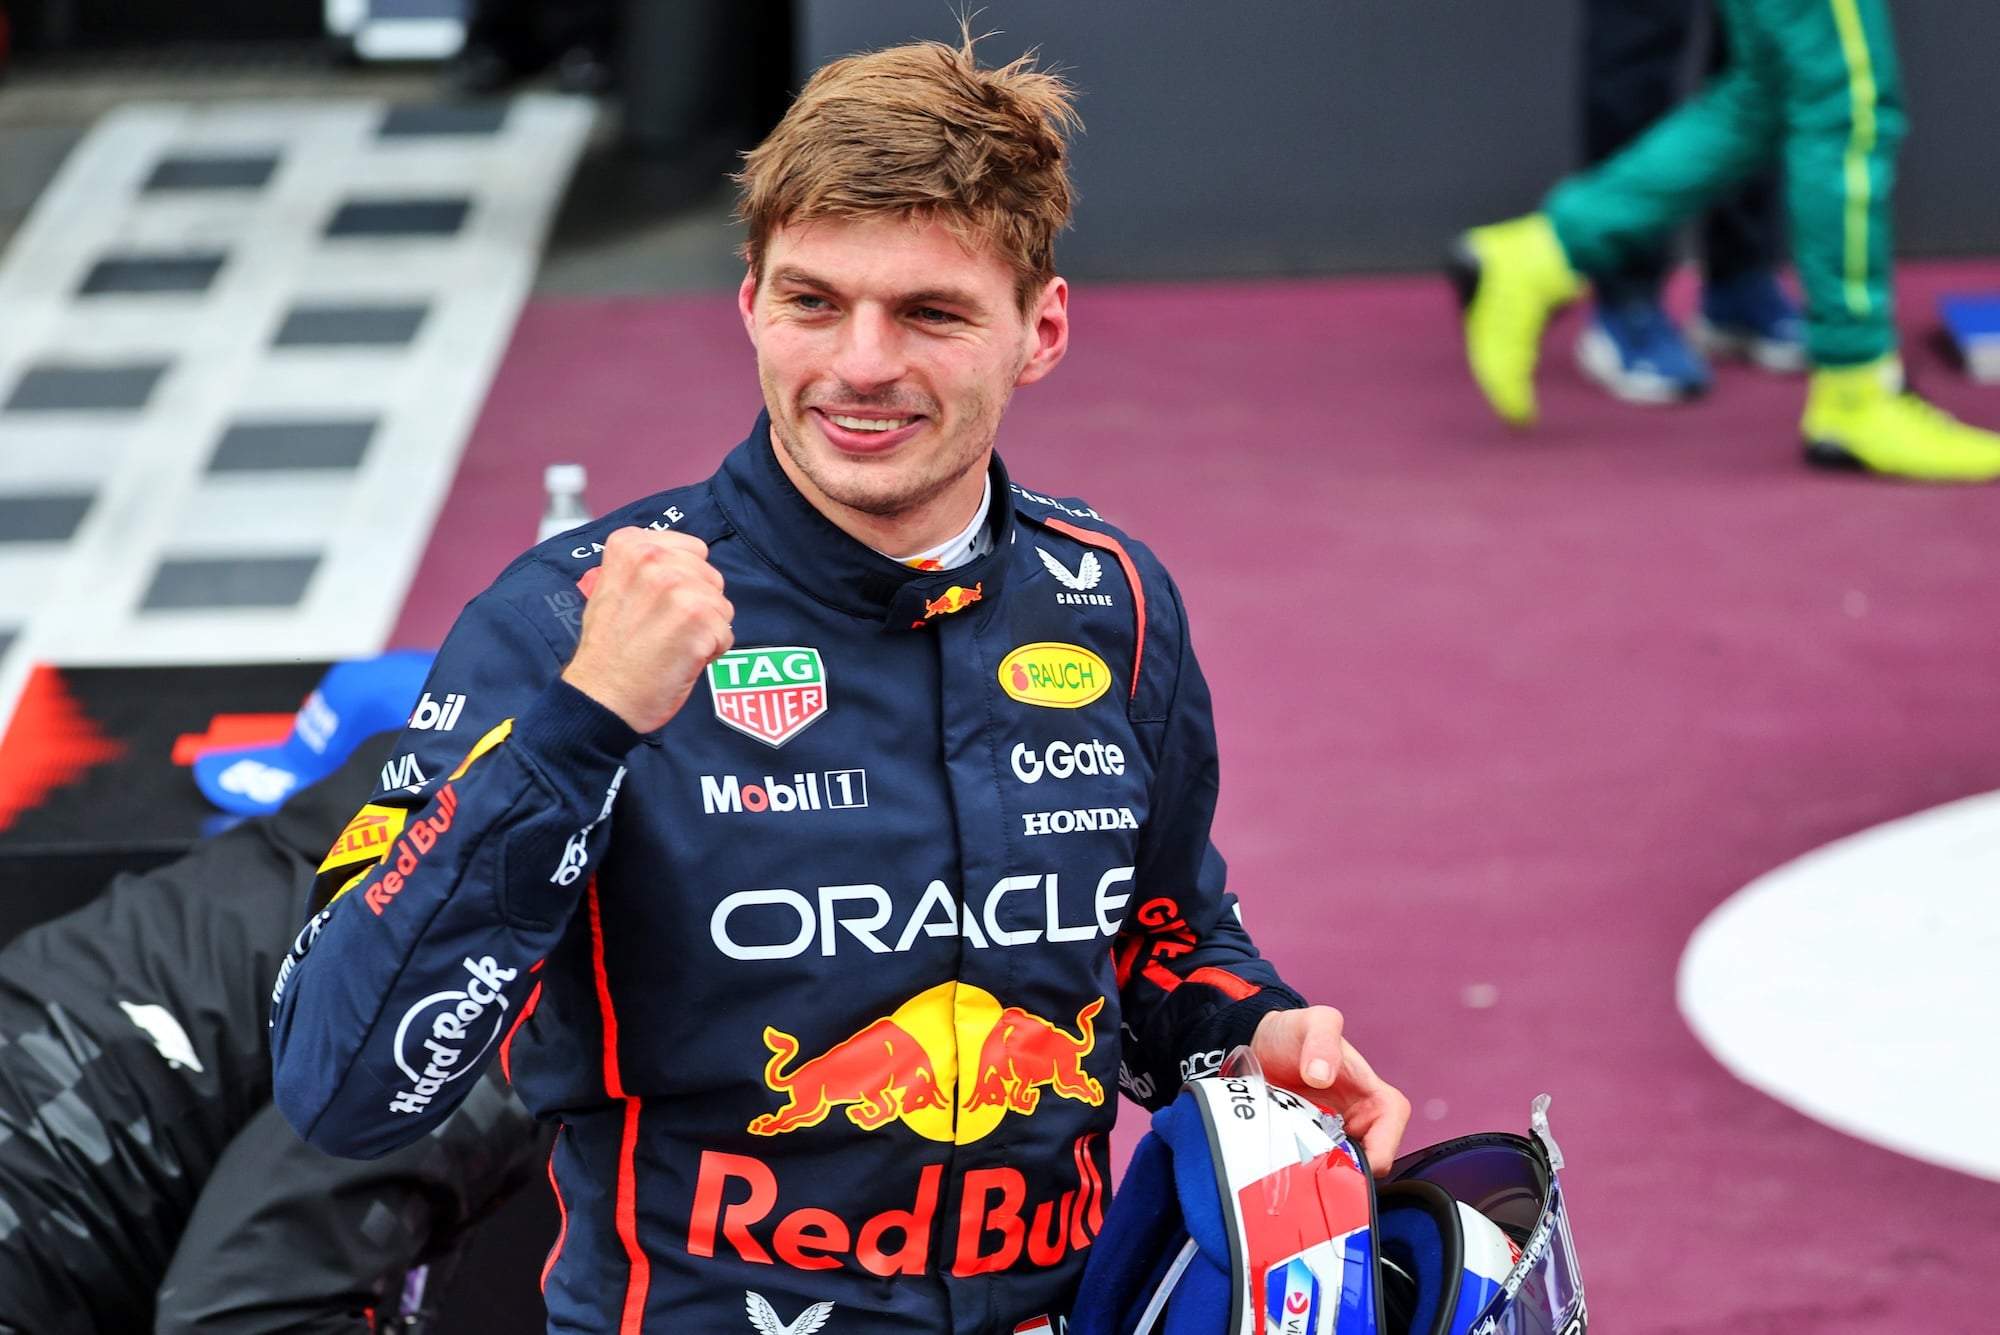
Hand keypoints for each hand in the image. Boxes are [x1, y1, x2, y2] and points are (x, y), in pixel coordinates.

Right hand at [561, 528, 733, 732]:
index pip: (694, 550)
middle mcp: (653, 558)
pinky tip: (679, 659)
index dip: (685, 581)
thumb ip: (647, 567)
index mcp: (631, 545)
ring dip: (705, 630)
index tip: (658, 604)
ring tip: (670, 644)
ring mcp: (676, 587)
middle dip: (698, 605)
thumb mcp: (612, 586)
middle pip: (711, 577)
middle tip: (663, 629)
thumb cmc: (608, 649)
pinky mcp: (697, 618)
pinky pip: (726, 633)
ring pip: (721, 605)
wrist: (600, 696)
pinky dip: (710, 652)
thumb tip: (688, 562)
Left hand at [1250, 1006, 1410, 1176]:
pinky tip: (1286, 1163)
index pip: (1392, 1130)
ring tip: (1296, 1162)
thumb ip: (1322, 1039)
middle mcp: (1357, 1120)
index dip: (1380, 1150)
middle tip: (1313, 1165)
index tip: (1351, 1159)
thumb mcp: (1313, 1022)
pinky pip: (1316, 1170)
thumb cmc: (1294, 1032)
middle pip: (1369, 1161)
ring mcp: (1333, 1136)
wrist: (1259, 1042)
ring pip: (1342, 1171)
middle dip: (1347, 1171)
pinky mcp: (1309, 1146)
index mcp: (1372, 1096)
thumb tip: (1322, 1075)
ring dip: (1323, 1173)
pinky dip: (1305, 1171)